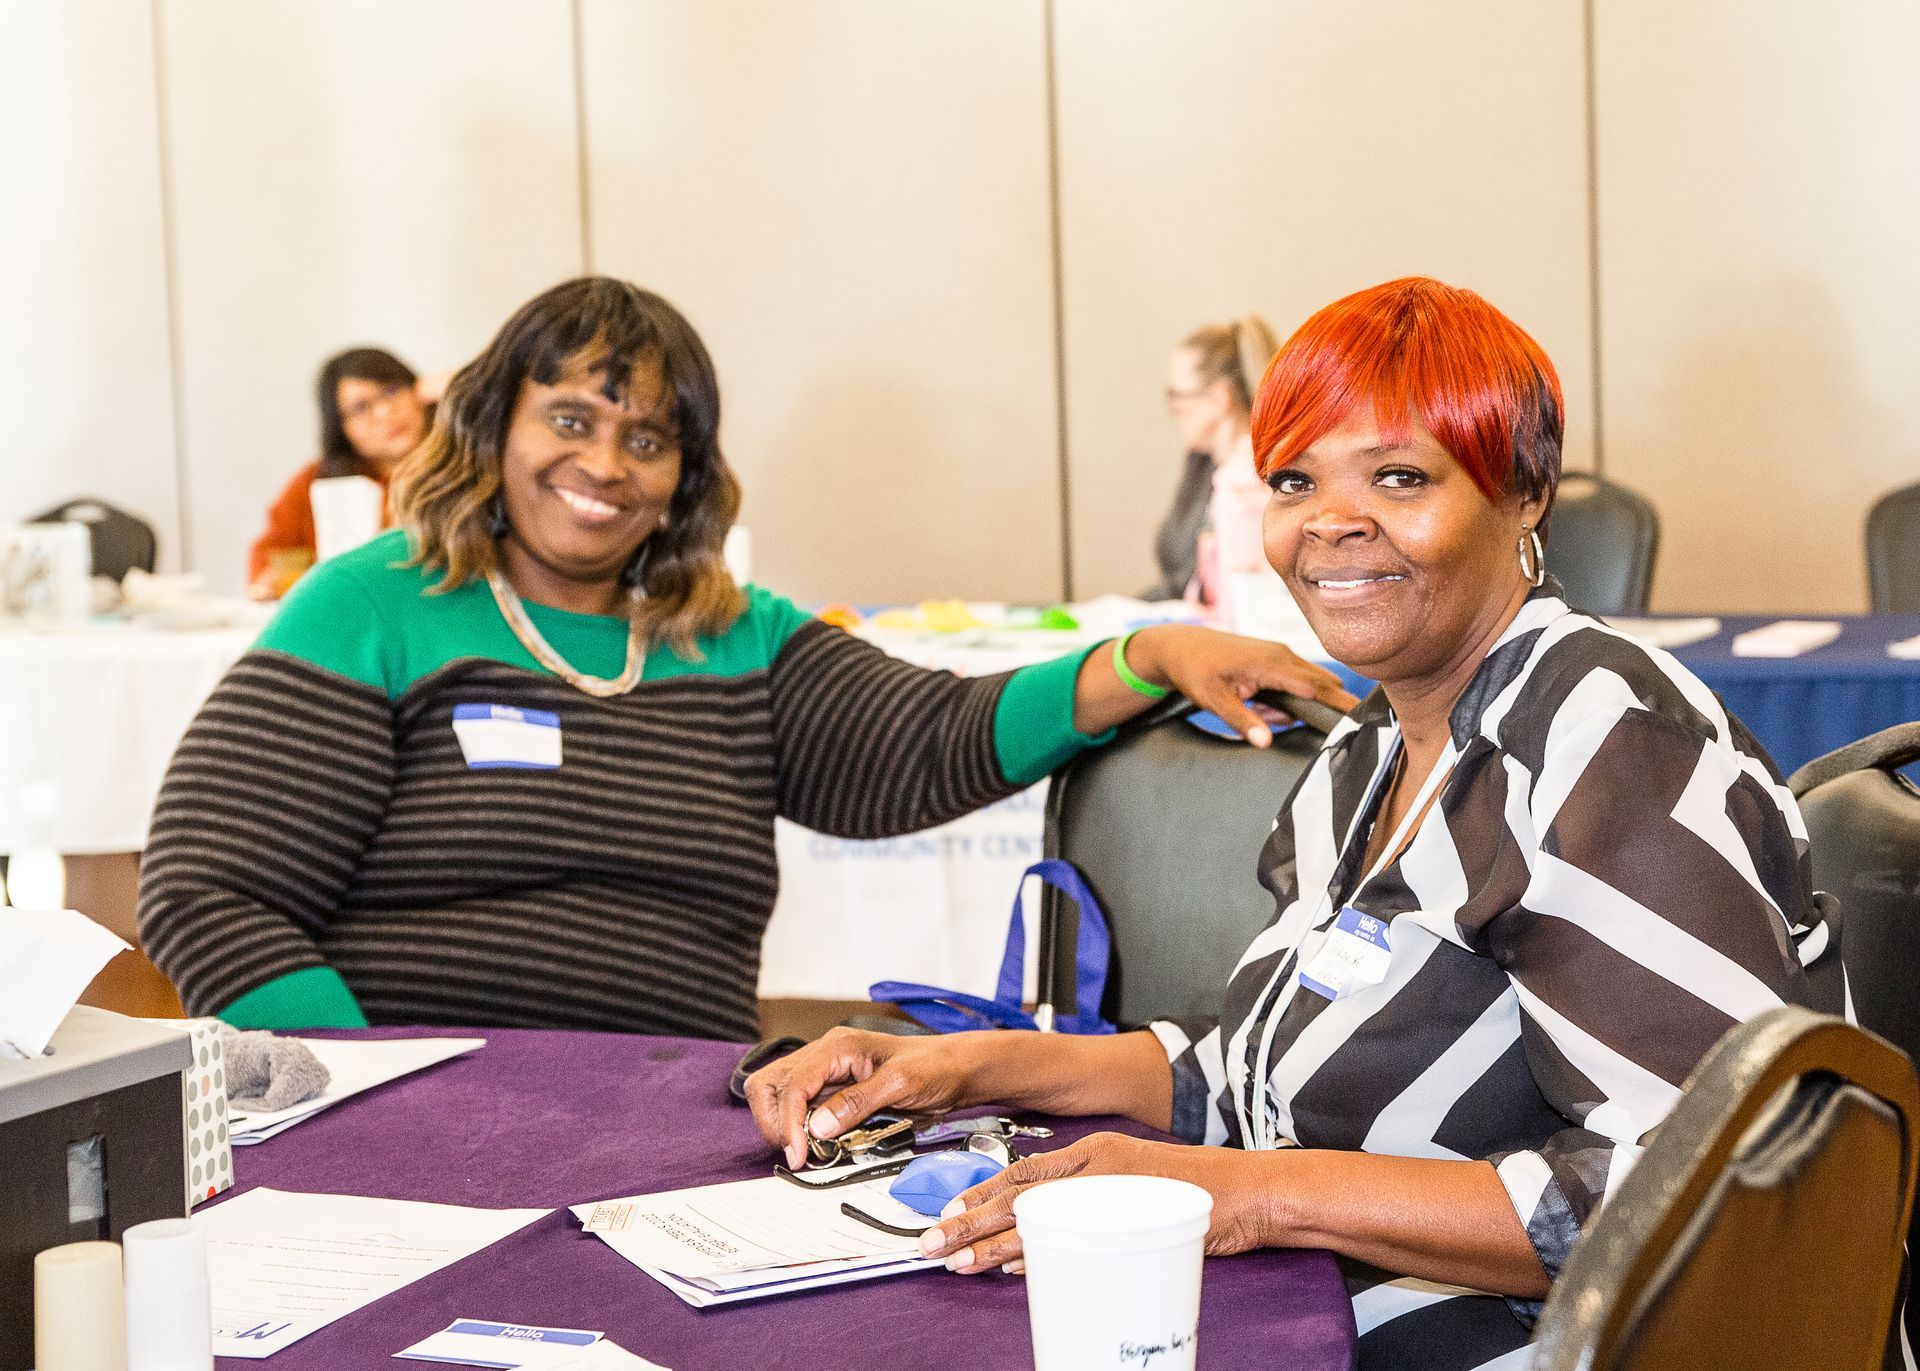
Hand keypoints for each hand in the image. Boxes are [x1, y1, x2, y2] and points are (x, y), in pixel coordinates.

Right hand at [742, 1027, 991, 1169]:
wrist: (957, 1068)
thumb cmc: (935, 1066)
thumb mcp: (901, 1084)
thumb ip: (857, 1103)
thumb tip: (816, 1127)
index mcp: (839, 1046)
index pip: (793, 1082)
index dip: (788, 1120)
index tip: (798, 1153)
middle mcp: (826, 1054)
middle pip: (771, 1083)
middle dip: (774, 1120)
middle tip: (796, 1153)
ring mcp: (827, 1071)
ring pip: (779, 1094)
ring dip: (783, 1125)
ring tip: (804, 1151)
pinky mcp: (834, 1089)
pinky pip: (801, 1106)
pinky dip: (799, 1126)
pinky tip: (816, 1143)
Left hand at [917, 1132, 1279, 1273]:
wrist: (1255, 1191)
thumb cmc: (1199, 1195)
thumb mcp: (1135, 1190)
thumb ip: (1091, 1206)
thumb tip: (1042, 1242)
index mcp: (1096, 1152)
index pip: (1024, 1171)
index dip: (981, 1192)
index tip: (948, 1211)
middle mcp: (1098, 1162)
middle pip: (1018, 1192)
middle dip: (970, 1220)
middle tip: (933, 1241)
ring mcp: (1114, 1186)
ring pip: (1037, 1214)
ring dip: (993, 1241)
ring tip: (958, 1260)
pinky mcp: (1133, 1211)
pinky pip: (1076, 1234)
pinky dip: (1041, 1251)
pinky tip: (1013, 1266)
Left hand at [1128, 625, 1356, 746]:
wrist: (1180, 646)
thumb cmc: (1195, 671)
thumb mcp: (1213, 700)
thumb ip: (1242, 721)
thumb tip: (1266, 742)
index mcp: (1271, 663)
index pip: (1317, 687)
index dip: (1341, 705)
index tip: (1365, 720)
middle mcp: (1282, 655)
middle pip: (1323, 684)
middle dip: (1323, 708)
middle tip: (1302, 724)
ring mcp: (1281, 654)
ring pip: (1309, 685)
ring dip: (1294, 706)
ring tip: (1254, 708)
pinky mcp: (1276, 658)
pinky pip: (1295, 682)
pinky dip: (1285, 699)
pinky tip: (1256, 703)